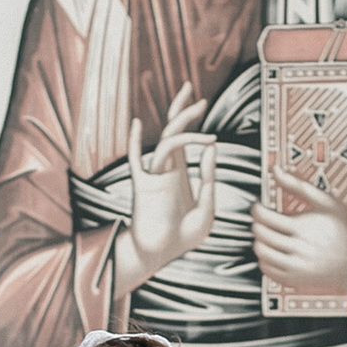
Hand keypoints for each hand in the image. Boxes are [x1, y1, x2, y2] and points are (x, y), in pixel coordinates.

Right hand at [121, 88, 218, 286]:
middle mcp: (167, 169)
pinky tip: (136, 125)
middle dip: (182, 110)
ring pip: (166, 142)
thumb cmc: (183, 237)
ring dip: (183, 126)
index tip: (202, 104)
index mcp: (180, 173)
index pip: (185, 139)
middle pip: (173, 131)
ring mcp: (155, 176)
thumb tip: (212, 149)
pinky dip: (134, 143)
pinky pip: (136, 161)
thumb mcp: (207, 208)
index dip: (193, 122)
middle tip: (194, 92)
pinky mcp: (144, 186)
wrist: (162, 255)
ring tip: (199, 112)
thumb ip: (209, 179)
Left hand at [252, 171, 346, 302]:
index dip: (257, 209)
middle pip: (260, 234)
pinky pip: (266, 268)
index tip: (259, 206)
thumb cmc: (343, 230)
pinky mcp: (293, 279)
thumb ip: (298, 185)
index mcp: (304, 227)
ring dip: (259, 240)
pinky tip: (274, 249)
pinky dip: (264, 258)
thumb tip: (276, 170)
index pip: (264, 217)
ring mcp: (295, 266)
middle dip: (257, 223)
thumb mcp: (327, 203)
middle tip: (264, 219)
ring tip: (268, 234)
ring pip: (260, 251)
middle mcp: (298, 248)